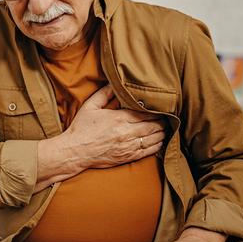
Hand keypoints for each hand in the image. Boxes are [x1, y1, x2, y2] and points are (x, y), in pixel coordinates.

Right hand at [34, 85, 165, 190]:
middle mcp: (126, 132)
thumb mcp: (90, 106)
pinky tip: (160, 141)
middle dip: (162, 121)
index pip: (145, 113)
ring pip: (154, 138)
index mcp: (119, 118)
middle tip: (167, 117)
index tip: (161, 107)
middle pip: (153, 125)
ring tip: (165, 127)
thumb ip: (104, 94)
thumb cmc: (81, 128)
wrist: (75, 152)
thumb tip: (114, 83)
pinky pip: (149, 151)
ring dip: (162, 132)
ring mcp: (128, 146)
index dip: (156, 110)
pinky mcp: (128, 157)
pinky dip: (158, 145)